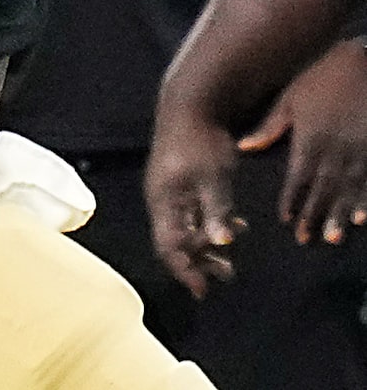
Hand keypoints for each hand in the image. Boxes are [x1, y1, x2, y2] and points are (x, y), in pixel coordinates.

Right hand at [149, 94, 245, 296]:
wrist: (190, 106)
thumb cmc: (200, 141)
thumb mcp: (213, 177)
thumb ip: (216, 211)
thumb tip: (220, 243)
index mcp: (163, 200)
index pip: (167, 245)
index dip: (184, 270)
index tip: (202, 290)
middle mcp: (161, 199)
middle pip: (174, 241)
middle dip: (198, 262)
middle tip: (225, 276)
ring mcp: (169, 190)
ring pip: (183, 229)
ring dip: (206, 246)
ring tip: (231, 259)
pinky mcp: (179, 182)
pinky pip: (190, 215)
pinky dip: (209, 227)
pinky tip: (234, 226)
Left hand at [241, 39, 366, 244]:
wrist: (366, 65)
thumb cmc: (322, 79)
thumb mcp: (291, 99)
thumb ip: (270, 127)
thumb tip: (244, 148)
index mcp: (310, 139)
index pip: (297, 177)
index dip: (291, 199)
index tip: (285, 220)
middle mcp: (335, 150)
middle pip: (323, 189)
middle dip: (314, 215)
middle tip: (307, 240)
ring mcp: (360, 152)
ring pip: (349, 190)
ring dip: (340, 215)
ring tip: (334, 238)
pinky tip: (363, 219)